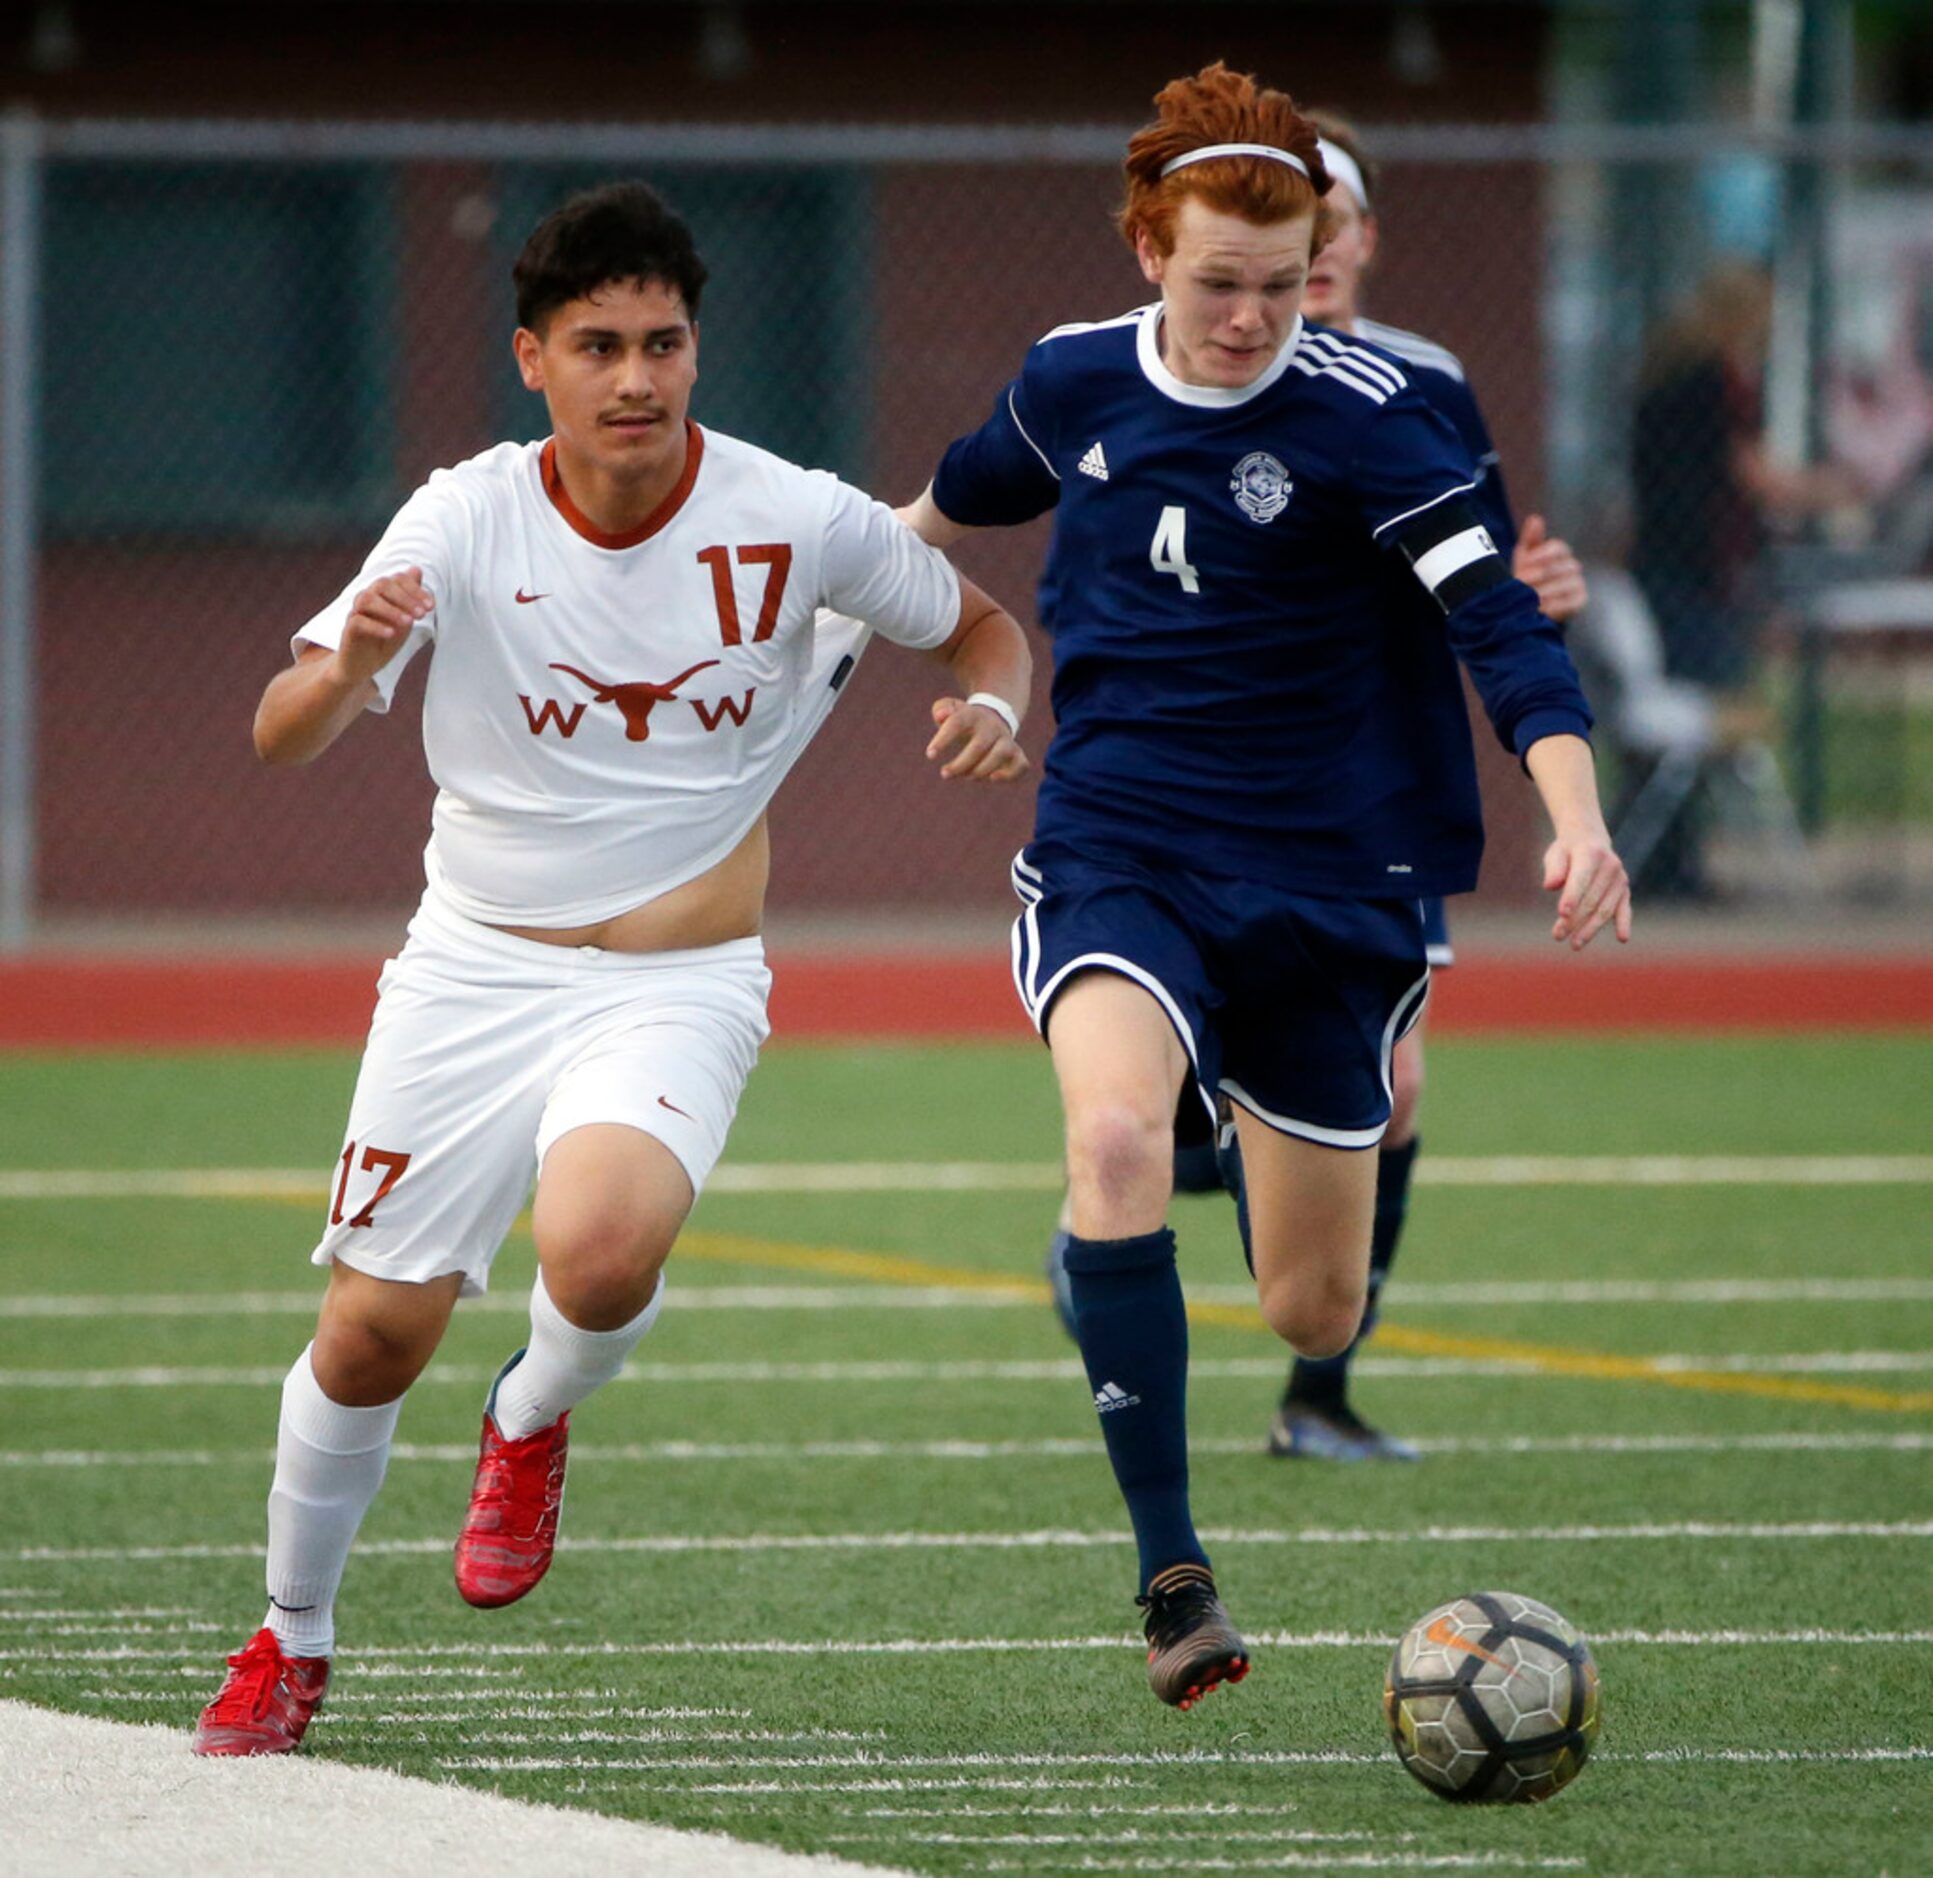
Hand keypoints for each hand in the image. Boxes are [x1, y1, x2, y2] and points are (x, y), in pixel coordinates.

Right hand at [337, 568, 433, 682]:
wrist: (364, 666)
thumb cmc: (385, 639)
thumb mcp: (404, 618)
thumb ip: (411, 596)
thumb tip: (416, 569)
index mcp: (382, 593)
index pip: (397, 579)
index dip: (415, 590)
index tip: (431, 607)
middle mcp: (368, 598)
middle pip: (382, 584)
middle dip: (406, 598)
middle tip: (422, 615)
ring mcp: (356, 612)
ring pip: (367, 599)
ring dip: (391, 610)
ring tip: (408, 623)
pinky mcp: (348, 630)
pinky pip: (358, 621)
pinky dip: (376, 626)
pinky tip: (392, 633)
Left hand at [926, 696, 1028, 780]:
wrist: (994, 717)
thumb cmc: (964, 720)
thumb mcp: (951, 709)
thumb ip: (942, 709)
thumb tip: (941, 716)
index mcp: (972, 715)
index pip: (957, 723)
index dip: (943, 739)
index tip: (930, 755)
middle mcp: (992, 726)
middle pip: (979, 745)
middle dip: (960, 764)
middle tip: (945, 773)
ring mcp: (1006, 740)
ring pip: (1002, 753)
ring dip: (982, 770)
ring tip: (967, 777)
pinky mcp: (1016, 754)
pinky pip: (1021, 765)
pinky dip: (1010, 774)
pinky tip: (992, 779)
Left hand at [1512, 516, 1587, 622]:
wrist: (1529, 605)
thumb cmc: (1526, 577)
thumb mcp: (1523, 557)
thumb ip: (1530, 539)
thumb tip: (1535, 519)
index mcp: (1560, 552)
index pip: (1557, 547)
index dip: (1540, 556)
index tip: (1524, 565)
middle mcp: (1572, 565)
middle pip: (1557, 568)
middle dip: (1537, 577)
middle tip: (1521, 585)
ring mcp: (1578, 583)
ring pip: (1563, 585)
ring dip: (1543, 593)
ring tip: (1527, 599)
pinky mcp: (1580, 600)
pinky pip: (1570, 602)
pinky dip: (1555, 607)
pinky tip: (1541, 610)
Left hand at [1543, 828, 1631, 948]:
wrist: (1590, 841)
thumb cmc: (1567, 852)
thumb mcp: (1556, 854)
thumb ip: (1554, 869)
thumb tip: (1550, 886)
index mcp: (1591, 854)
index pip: (1581, 879)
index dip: (1572, 897)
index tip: (1562, 914)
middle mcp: (1610, 866)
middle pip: (1591, 899)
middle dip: (1574, 920)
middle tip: (1557, 936)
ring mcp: (1619, 879)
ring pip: (1604, 909)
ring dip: (1590, 928)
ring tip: (1574, 944)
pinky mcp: (1624, 891)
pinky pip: (1624, 909)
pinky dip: (1624, 923)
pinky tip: (1622, 938)